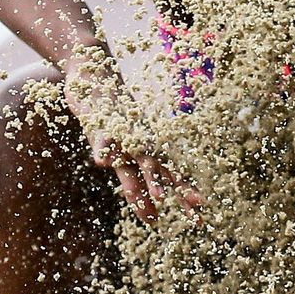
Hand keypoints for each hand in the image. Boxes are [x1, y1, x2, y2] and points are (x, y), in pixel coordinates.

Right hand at [63, 57, 201, 222]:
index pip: (171, 177)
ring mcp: (122, 134)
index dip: (185, 195)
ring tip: (157, 197)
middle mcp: (140, 144)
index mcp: (147, 152)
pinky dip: (104, 148)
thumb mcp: (123, 154)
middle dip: (179, 189)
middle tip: (198, 207)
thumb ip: (136, 184)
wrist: (94, 77)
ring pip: (137, 156)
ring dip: (147, 175)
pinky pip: (103, 138)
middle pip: (163, 171)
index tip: (200, 216)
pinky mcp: (101, 124)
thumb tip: (152, 215)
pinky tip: (102, 162)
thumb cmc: (111, 121)